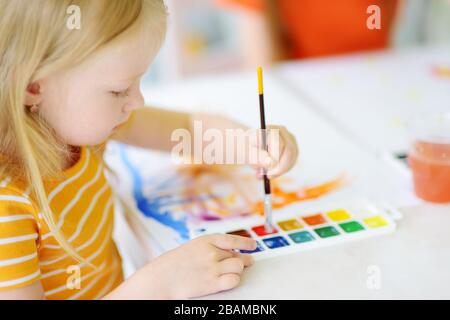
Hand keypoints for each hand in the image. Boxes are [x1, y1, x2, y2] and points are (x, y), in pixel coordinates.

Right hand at [121, 234, 256, 298]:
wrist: (159, 279)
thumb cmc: (170, 265)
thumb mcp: (190, 248)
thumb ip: (208, 249)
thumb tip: (226, 252)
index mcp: (205, 240)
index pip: (232, 239)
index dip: (245, 242)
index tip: (252, 245)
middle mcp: (211, 252)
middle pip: (236, 254)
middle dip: (243, 259)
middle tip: (248, 261)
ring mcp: (213, 267)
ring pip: (238, 266)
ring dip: (238, 270)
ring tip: (235, 272)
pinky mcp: (212, 283)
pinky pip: (233, 280)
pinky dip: (234, 281)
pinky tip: (229, 281)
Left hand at [189, 113, 298, 177]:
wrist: (230, 140)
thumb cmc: (234, 144)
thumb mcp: (242, 152)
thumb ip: (256, 156)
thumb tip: (270, 162)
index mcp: (272, 129)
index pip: (282, 146)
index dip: (276, 162)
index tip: (267, 174)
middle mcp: (282, 132)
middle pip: (291, 152)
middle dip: (280, 167)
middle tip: (265, 176)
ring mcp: (285, 140)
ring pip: (292, 158)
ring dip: (279, 169)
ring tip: (262, 174)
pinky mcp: (285, 149)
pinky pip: (288, 161)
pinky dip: (278, 170)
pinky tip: (263, 173)